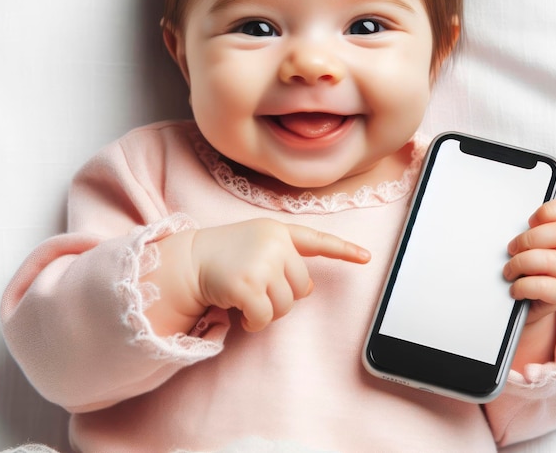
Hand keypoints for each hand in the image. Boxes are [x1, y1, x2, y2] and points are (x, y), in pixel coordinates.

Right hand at [191, 219, 369, 331]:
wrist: (189, 260)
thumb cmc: (225, 255)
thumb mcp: (257, 244)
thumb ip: (284, 258)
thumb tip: (308, 288)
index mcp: (279, 231)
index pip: (317, 240)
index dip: (343, 250)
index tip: (366, 258)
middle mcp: (274, 243)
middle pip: (302, 287)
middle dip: (284, 297)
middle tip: (260, 291)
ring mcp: (261, 263)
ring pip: (286, 306)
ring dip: (268, 312)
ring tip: (247, 299)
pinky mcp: (247, 285)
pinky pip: (265, 318)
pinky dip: (255, 323)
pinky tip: (241, 313)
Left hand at [503, 198, 555, 324]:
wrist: (522, 300)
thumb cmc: (520, 265)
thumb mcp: (521, 244)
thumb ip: (519, 229)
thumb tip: (495, 219)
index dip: (551, 211)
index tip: (530, 220)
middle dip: (529, 239)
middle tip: (511, 249)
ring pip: (549, 260)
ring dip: (520, 264)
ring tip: (508, 271)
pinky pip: (542, 286)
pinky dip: (522, 286)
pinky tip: (515, 289)